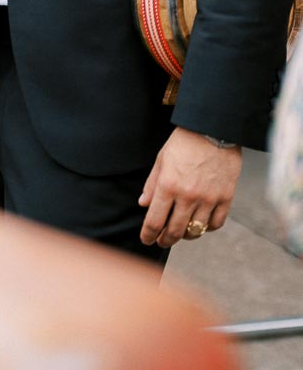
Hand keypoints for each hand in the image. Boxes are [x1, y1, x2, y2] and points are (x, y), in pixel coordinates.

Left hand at [139, 127, 241, 247]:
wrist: (213, 129)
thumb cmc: (185, 142)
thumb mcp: (162, 159)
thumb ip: (152, 184)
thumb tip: (143, 204)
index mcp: (168, 186)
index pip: (155, 220)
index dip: (148, 234)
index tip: (146, 239)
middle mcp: (188, 196)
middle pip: (175, 231)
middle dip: (165, 240)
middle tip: (161, 241)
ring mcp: (208, 199)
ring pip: (195, 230)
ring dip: (185, 235)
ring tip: (180, 233)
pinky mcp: (225, 198)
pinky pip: (215, 224)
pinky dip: (207, 228)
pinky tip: (201, 224)